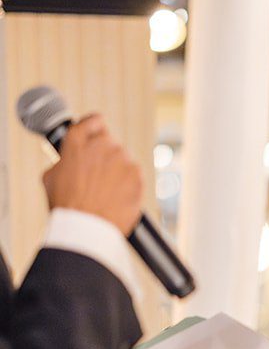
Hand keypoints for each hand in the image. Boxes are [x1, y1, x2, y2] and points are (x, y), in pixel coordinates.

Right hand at [42, 115, 143, 235]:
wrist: (87, 227)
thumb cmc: (66, 205)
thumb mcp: (50, 177)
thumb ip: (64, 161)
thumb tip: (69, 160)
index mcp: (77, 141)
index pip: (93, 121)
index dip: (95, 128)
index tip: (96, 133)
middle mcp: (102, 145)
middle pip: (109, 142)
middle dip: (104, 156)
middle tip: (97, 176)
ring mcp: (122, 159)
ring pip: (123, 160)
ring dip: (117, 171)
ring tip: (105, 193)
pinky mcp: (137, 175)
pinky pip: (134, 175)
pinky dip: (129, 185)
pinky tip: (116, 198)